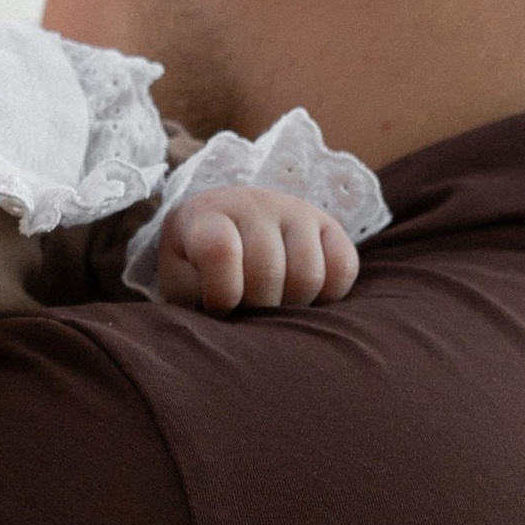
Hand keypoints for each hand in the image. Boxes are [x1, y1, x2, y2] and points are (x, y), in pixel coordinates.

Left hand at [156, 185, 361, 314]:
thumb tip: (230, 320)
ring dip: (292, 306)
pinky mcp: (329, 225)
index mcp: (207, 216)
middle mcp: (255, 204)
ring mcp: (296, 210)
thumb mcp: (180, 283)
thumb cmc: (197, 271)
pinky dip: (328, 295)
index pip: (220, 251)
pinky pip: (344, 269)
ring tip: (273, 306)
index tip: (218, 308)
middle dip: (257, 308)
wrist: (224, 233)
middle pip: (268, 271)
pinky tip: (303, 297)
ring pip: (308, 275)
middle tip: (247, 312)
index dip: (222, 293)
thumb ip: (195, 300)